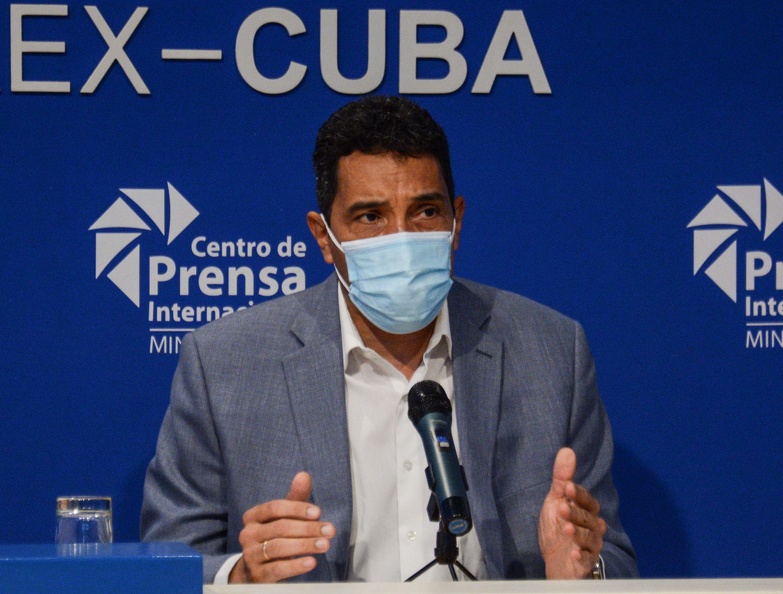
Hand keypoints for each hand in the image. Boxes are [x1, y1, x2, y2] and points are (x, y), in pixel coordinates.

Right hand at [229, 472, 335, 582]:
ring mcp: (250, 555)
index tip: (318, 512)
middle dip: (308, 528)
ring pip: (278, 547)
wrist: (256, 569)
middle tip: (329, 530)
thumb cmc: (274, 536)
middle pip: (280, 527)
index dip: (297, 509)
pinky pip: (277, 569)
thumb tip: (304, 475)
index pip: (274, 508)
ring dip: (305, 545)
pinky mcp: (257, 575)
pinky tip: (311, 561)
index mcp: (252, 516)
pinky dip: (295, 565)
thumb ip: (295, 498)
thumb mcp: (284, 517)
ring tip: (325, 544)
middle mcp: (247, 534)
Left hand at [537, 448, 606, 578]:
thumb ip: (562, 479)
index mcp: (586, 511)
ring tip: (566, 528)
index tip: (567, 487)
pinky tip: (575, 552)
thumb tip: (567, 450)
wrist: (554, 560)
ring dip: (579, 533)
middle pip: (589, 519)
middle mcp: (592, 527)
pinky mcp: (585, 563)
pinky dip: (583, 556)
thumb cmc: (557, 527)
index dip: (578, 494)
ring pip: (590, 538)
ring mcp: (590, 546)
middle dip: (576, 513)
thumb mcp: (555, 501)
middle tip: (561, 508)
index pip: (587, 501)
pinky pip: (589, 560)